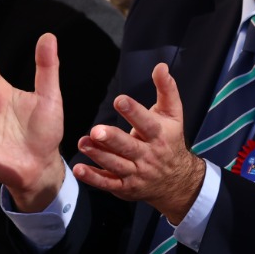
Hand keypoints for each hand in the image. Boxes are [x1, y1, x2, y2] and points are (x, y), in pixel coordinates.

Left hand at [75, 63, 204, 223]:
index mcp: (159, 135)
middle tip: (96, 130)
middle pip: (129, 147)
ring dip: (98, 155)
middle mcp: (148, 155)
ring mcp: (136, 172)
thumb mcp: (174, 115)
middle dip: (112, 139)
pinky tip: (79, 169)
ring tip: (83, 143)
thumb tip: (161, 66)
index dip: (134, 112)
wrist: (176, 180)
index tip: (120, 100)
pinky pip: (108, 183)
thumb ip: (166, 90)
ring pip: (116, 165)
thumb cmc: (170, 140)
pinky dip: (93, 178)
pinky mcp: (125, 187)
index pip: (147, 123)